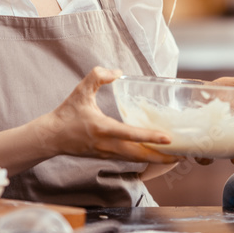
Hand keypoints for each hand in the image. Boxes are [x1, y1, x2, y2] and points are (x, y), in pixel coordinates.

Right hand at [40, 67, 178, 164]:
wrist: (51, 137)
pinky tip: (154, 153)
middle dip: (161, 156)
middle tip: (182, 154)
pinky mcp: (106, 157)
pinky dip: (144, 158)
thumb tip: (118, 73)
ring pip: (136, 159)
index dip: (150, 137)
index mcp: (102, 129)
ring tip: (175, 156)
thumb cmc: (66, 114)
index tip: (168, 138)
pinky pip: (129, 159)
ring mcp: (107, 153)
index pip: (130, 135)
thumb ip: (97, 77)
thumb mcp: (80, 90)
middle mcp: (107, 145)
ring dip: (155, 159)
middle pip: (139, 155)